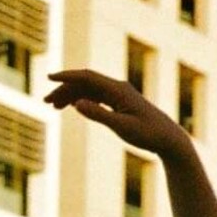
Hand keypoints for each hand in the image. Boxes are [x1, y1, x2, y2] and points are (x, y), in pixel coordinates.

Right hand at [43, 69, 192, 160]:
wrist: (170, 140)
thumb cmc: (149, 134)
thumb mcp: (123, 128)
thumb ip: (100, 115)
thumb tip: (77, 103)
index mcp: (118, 90)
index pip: (87, 77)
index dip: (67, 76)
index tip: (49, 78)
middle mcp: (118, 88)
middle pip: (85, 83)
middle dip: (64, 89)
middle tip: (46, 101)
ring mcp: (120, 95)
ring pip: (89, 89)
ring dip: (71, 95)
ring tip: (54, 107)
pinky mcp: (121, 103)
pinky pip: (96, 96)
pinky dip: (82, 99)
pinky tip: (72, 106)